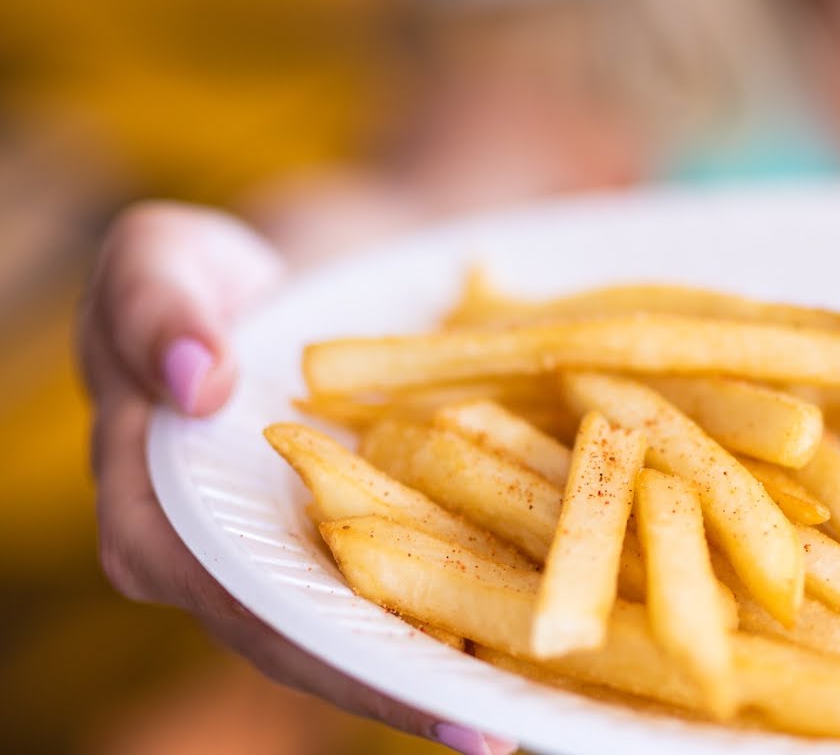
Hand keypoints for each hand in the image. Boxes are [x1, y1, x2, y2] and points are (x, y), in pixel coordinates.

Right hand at [79, 201, 516, 754]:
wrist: (300, 262)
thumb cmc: (208, 270)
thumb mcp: (158, 259)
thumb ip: (154, 309)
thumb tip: (199, 380)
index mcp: (164, 522)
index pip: (248, 605)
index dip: (333, 656)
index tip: (425, 690)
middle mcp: (242, 563)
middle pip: (329, 644)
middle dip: (413, 691)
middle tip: (504, 730)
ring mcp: (314, 554)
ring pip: (386, 625)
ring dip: (461, 669)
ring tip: (547, 706)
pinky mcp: (380, 532)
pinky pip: (432, 573)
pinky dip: (490, 598)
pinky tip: (556, 631)